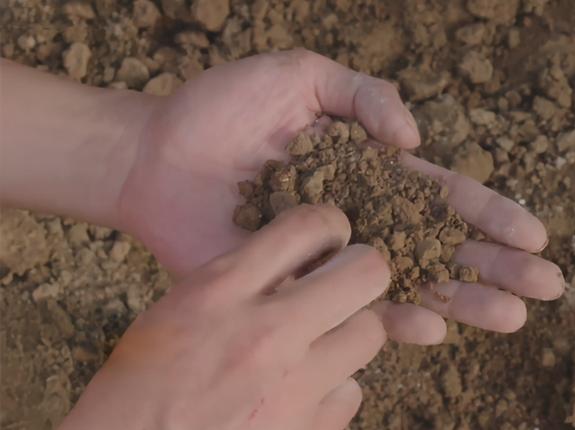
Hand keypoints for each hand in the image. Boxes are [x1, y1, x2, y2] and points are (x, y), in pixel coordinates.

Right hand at [60, 205, 388, 429]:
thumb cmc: (137, 383)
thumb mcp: (179, 309)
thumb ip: (240, 282)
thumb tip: (296, 269)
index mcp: (223, 292)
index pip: (308, 226)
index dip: (329, 223)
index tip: (330, 237)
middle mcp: (266, 333)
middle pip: (365, 274)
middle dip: (361, 272)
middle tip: (344, 283)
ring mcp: (293, 387)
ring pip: (368, 333)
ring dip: (349, 332)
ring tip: (318, 343)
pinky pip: (350, 392)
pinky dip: (333, 388)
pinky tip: (302, 392)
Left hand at [117, 49, 563, 338]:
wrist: (157, 155)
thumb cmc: (223, 110)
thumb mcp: (301, 78)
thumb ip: (363, 96)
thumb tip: (415, 140)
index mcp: (366, 170)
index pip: (440, 195)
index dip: (488, 213)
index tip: (533, 234)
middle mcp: (358, 217)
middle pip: (438, 245)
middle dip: (493, 266)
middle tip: (546, 288)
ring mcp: (328, 255)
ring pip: (405, 283)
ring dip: (460, 300)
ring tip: (511, 318)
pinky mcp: (293, 283)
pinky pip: (347, 307)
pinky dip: (389, 320)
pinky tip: (432, 330)